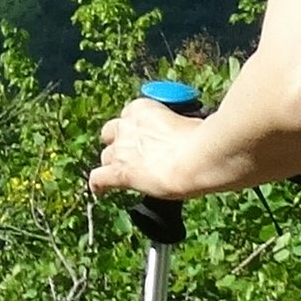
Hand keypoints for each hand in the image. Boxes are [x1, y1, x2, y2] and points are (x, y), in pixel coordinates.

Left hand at [89, 86, 215, 204]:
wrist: (196, 159)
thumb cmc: (201, 140)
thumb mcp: (188, 122)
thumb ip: (177, 125)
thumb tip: (184, 133)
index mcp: (141, 108)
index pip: (129, 116)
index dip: (135, 129)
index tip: (144, 136)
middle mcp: (126, 126)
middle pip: (111, 134)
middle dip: (119, 143)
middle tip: (133, 154)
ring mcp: (120, 150)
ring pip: (105, 156)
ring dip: (113, 163)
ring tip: (125, 173)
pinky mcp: (119, 172)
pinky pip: (99, 178)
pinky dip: (99, 185)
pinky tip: (101, 191)